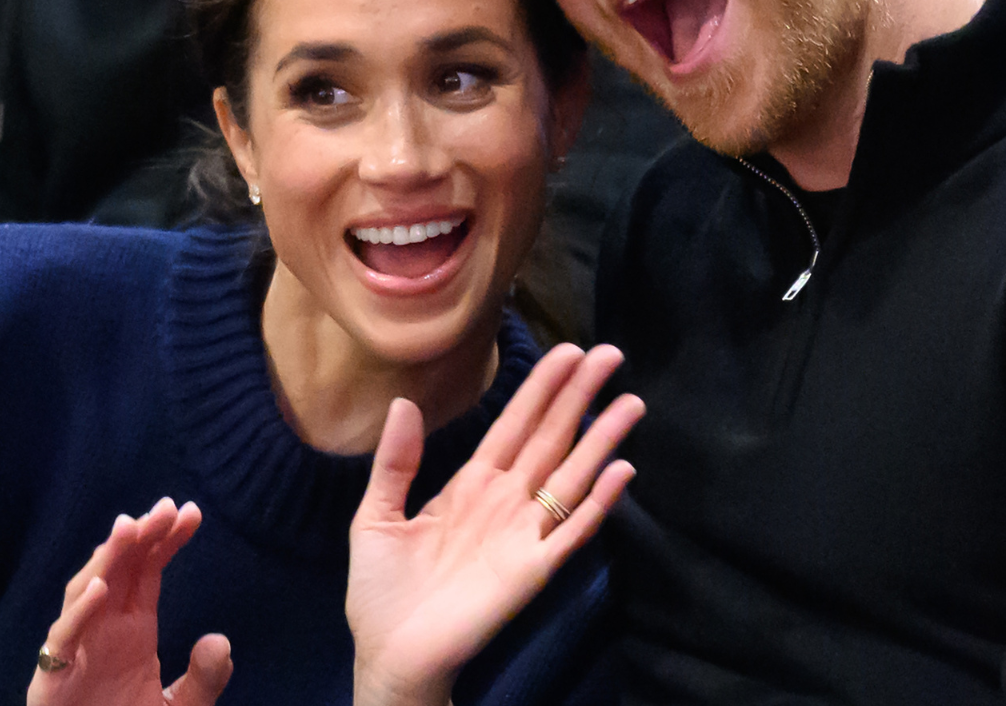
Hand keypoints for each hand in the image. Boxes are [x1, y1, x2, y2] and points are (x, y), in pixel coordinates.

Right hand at [29, 498, 234, 705]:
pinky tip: (101, 588)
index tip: (191, 511)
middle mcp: (103, 629)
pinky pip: (64, 639)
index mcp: (133, 628)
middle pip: (118, 570)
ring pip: (86, 592)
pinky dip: (79, 613)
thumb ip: (204, 680)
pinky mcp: (53, 676)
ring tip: (129, 528)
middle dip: (139, 535)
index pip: (148, 571)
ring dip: (107, 559)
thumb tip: (219, 641)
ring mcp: (76, 649)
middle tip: (165, 507)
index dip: (166, 539)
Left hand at [348, 344, 643, 705]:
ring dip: (601, 439)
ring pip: (571, 476)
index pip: (514, 425)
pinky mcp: (532, 571)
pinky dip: (599, 503)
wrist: (389, 654)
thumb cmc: (380, 592)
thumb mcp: (374, 517)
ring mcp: (523, 535)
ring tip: (631, 402)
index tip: (568, 351)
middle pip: (551, 438)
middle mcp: (505, 502)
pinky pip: (572, 532)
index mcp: (471, 484)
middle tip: (611, 354)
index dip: (541, 388)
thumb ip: (394, 462)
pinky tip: (621, 471)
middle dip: (580, 396)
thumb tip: (404, 402)